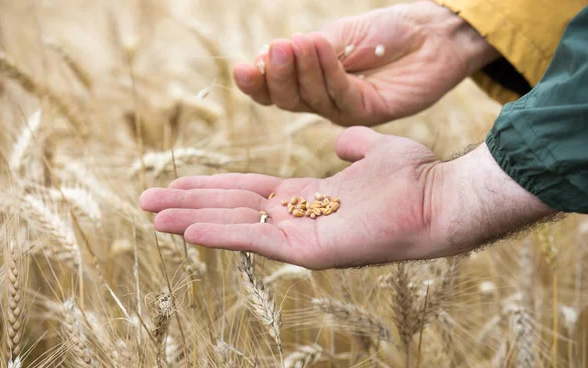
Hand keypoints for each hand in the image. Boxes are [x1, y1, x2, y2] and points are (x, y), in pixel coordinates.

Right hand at [139, 127, 441, 268]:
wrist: (441, 198)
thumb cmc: (414, 178)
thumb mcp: (376, 152)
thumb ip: (355, 147)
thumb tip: (340, 141)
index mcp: (308, 197)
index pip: (248, 192)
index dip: (212, 187)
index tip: (178, 184)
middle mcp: (298, 217)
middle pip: (232, 208)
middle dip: (189, 204)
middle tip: (147, 202)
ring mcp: (302, 235)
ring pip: (237, 224)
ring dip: (192, 219)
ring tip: (153, 215)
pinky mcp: (311, 248)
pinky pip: (258, 240)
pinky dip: (223, 235)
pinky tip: (187, 230)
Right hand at [233, 1, 498, 125]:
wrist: (431, 34)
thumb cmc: (384, 32)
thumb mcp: (336, 36)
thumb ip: (305, 52)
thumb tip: (261, 60)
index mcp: (312, 83)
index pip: (276, 92)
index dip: (256, 84)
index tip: (240, 68)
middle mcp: (325, 101)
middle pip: (289, 100)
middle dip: (277, 76)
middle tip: (276, 49)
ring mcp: (346, 110)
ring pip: (312, 99)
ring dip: (303, 68)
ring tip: (298, 42)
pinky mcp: (369, 112)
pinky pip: (341, 95)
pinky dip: (328, 71)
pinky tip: (320, 47)